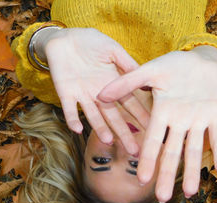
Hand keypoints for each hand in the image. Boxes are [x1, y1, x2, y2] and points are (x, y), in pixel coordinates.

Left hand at [39, 28, 148, 154]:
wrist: (64, 38)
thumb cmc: (90, 42)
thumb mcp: (112, 49)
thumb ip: (126, 62)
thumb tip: (143, 74)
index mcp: (112, 84)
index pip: (129, 103)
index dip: (139, 116)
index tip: (151, 129)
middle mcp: (99, 94)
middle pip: (113, 116)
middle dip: (123, 132)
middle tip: (133, 150)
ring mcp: (82, 95)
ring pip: (93, 116)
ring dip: (100, 128)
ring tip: (108, 141)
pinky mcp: (65, 92)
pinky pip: (69, 108)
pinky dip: (72, 118)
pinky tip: (78, 129)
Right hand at [98, 47, 216, 202]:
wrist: (201, 58)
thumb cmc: (173, 65)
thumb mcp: (149, 71)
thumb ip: (127, 83)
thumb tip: (100, 95)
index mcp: (162, 113)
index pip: (152, 141)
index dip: (147, 160)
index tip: (142, 180)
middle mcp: (179, 122)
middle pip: (172, 153)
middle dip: (167, 175)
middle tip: (163, 198)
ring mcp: (198, 120)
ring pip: (194, 149)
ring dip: (193, 171)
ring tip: (191, 193)